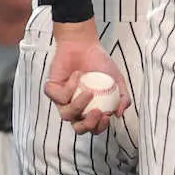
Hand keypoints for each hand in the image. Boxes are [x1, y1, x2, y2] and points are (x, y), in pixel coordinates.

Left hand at [44, 19, 130, 135]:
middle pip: (78, 128)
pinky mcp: (51, 90)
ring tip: (89, 92)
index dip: (99, 127)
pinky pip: (59, 97)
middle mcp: (75, 108)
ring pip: (66, 115)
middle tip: (97, 113)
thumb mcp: (117, 80)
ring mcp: (62, 101)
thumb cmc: (100, 63)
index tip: (107, 116)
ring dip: (79, 105)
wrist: (84, 45)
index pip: (93, 127)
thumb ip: (122, 97)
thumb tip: (119, 114)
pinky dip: (70, 86)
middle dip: (88, 125)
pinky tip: (78, 74)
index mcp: (90, 109)